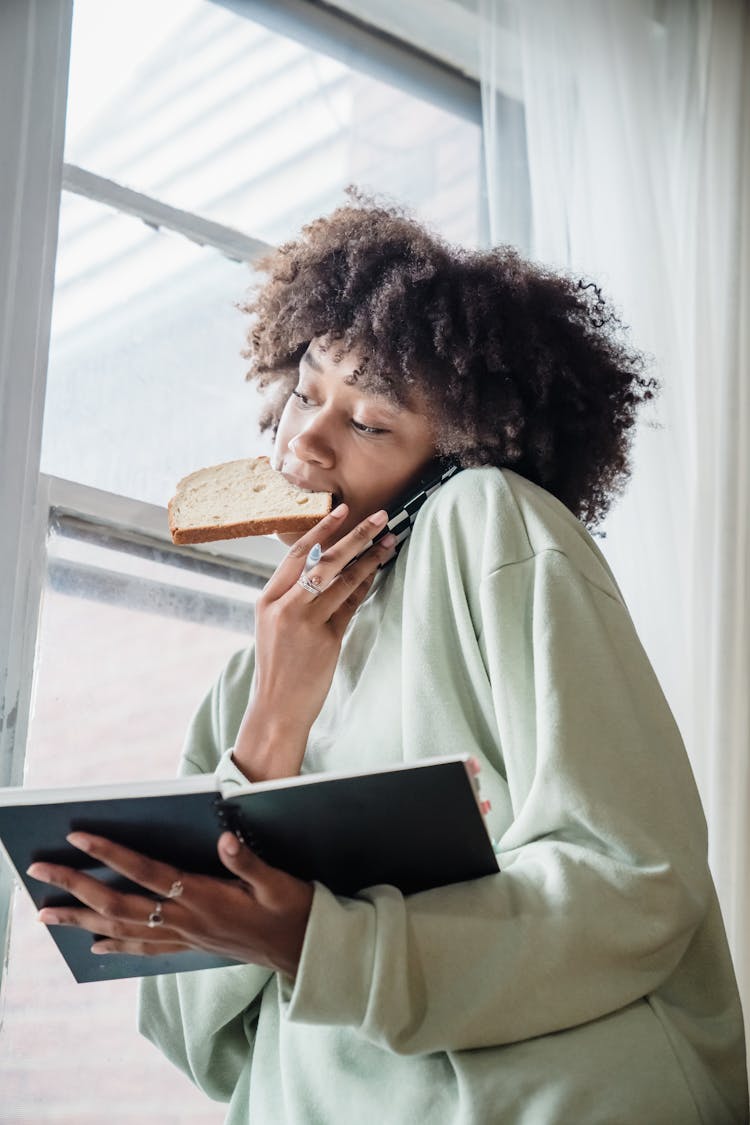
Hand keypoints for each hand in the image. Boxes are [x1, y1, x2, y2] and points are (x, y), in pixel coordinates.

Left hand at [28, 831, 313, 976]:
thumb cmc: (292, 910)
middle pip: (118, 903)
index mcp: (203, 897)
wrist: (303, 952)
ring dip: (80, 918)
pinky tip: (94, 942)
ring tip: (45, 913)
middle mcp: (186, 920)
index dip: (111, 854)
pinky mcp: (190, 946)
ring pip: (121, 929)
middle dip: (75, 886)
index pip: (146, 872)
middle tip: (38, 872)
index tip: (78, 836)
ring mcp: (185, 937)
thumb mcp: (278, 881)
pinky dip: (114, 944)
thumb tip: (224, 837)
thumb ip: (250, 860)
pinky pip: (143, 948)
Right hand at [235, 504, 395, 779]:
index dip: (322, 529)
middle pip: (325, 560)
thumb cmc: (279, 666)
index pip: (297, 554)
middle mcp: (285, 606)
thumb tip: (326, 565)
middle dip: (356, 535)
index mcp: (268, 599)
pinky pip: (351, 606)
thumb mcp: (275, 626)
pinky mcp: (327, 640)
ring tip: (389, 542)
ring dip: (369, 559)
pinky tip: (379, 573)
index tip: (343, 510)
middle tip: (380, 517)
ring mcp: (306, 622)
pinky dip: (366, 588)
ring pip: (343, 581)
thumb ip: (293, 597)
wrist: (276, 707)